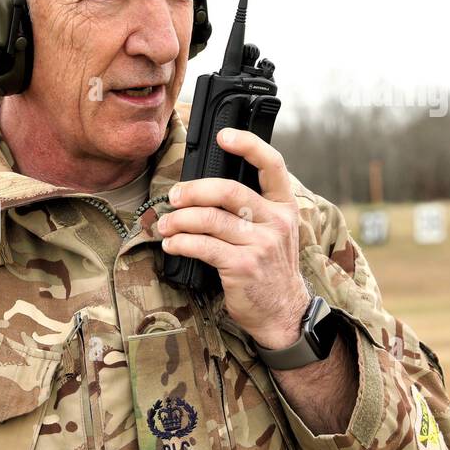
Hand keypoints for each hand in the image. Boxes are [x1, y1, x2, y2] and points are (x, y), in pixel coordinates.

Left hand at [157, 127, 309, 348]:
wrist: (282, 313)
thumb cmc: (268, 269)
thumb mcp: (272, 233)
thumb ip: (250, 209)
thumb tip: (203, 189)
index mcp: (284, 207)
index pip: (272, 165)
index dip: (248, 145)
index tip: (224, 136)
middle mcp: (277, 222)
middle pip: (228, 191)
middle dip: (193, 191)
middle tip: (173, 198)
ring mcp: (261, 244)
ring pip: (210, 219)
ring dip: (179, 221)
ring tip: (165, 226)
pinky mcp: (243, 266)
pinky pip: (202, 246)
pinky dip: (180, 243)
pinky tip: (172, 245)